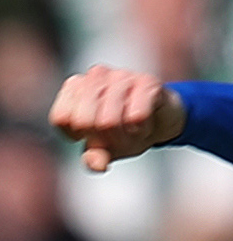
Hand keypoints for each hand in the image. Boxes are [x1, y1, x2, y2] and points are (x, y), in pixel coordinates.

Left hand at [49, 65, 186, 171]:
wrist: (163, 119)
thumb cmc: (127, 131)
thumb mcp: (107, 148)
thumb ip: (94, 156)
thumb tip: (96, 164)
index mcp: (76, 87)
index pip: (61, 118)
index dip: (78, 135)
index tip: (92, 135)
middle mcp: (95, 76)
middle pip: (85, 121)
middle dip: (105, 139)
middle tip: (118, 136)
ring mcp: (121, 76)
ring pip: (109, 120)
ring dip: (126, 136)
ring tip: (135, 130)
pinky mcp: (146, 82)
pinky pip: (137, 116)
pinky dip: (142, 129)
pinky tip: (146, 123)